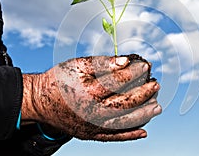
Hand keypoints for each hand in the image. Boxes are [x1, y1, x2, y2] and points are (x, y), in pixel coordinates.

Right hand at [21, 55, 160, 140]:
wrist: (40, 101)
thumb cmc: (60, 79)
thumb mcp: (78, 64)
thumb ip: (102, 62)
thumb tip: (126, 61)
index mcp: (87, 92)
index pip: (118, 82)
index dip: (134, 73)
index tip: (146, 66)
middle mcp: (90, 112)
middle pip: (124, 104)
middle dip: (144, 94)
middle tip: (156, 85)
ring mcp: (91, 126)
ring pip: (123, 122)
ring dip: (143, 115)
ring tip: (157, 107)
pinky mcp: (90, 134)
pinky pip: (113, 137)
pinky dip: (130, 135)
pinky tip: (144, 132)